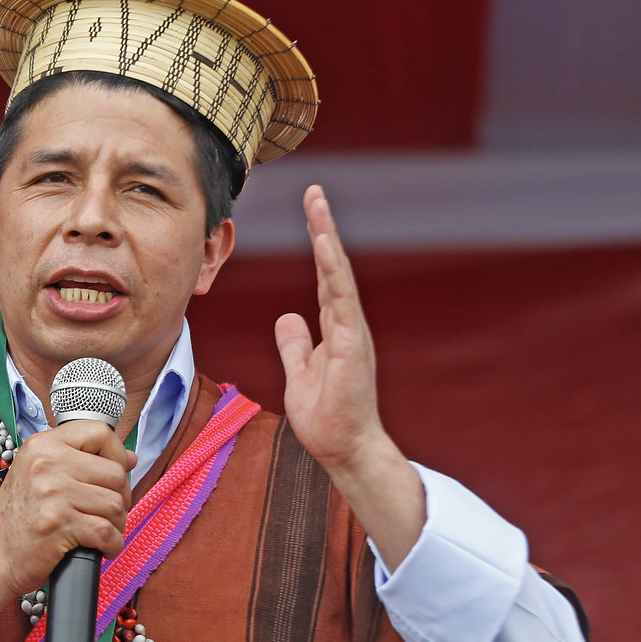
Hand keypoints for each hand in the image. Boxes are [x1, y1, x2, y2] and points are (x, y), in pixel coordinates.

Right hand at [0, 420, 133, 641]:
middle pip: (115, 473)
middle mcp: (46, 464)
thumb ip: (80, 462)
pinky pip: (107, 532)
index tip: (114, 474)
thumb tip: (129, 458)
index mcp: (42, 446)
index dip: (116, 454)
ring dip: (116, 525)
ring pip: (115, 505)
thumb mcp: (39, 476)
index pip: (100, 432)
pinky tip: (100, 548)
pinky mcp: (59, 524)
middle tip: (107, 514)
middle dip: (120, 498)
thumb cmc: (18, 520)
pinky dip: (111, 545)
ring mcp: (52, 493)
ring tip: (100, 533)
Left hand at [275, 185, 424, 558]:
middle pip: (333, 268)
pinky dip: (335, 273)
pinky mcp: (352, 346)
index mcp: (336, 329)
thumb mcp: (300, 373)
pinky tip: (325, 248)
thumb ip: (295, 345)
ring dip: (328, 241)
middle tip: (314, 193)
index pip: (324, 279)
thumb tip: (288, 317)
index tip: (311, 214)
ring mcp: (352, 334)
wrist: (344, 449)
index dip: (318, 246)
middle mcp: (347, 325)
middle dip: (324, 229)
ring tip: (318, 207)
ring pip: (339, 277)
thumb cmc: (326, 417)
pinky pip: (343, 302)